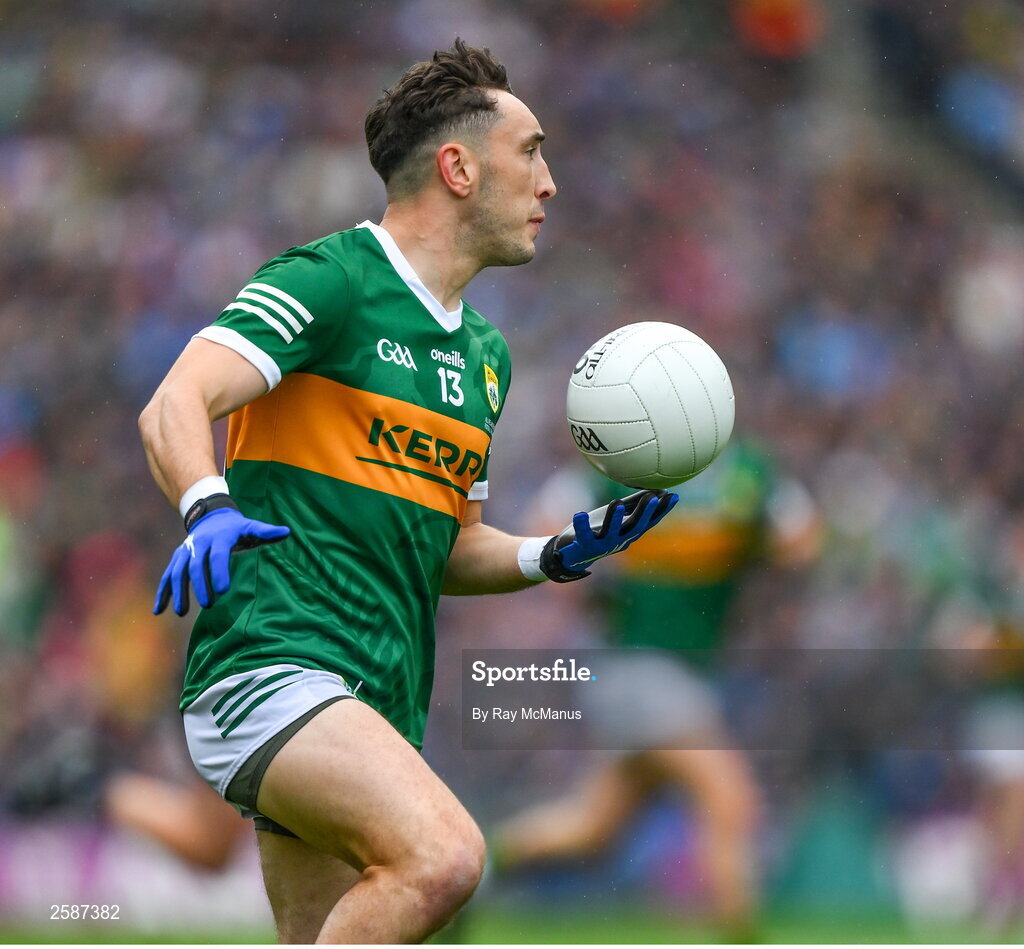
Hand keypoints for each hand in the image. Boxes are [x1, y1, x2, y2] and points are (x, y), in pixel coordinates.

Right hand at [154, 507, 289, 615]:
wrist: (211, 515)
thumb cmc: (236, 527)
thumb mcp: (251, 527)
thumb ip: (266, 532)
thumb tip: (287, 532)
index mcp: (218, 538)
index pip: (218, 556)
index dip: (219, 572)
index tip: (223, 590)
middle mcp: (198, 544)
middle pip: (196, 566)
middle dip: (201, 586)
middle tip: (209, 605)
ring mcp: (185, 551)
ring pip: (178, 572)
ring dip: (178, 592)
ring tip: (182, 612)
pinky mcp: (177, 558)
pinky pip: (168, 575)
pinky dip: (163, 592)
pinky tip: (159, 610)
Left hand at [538, 489, 677, 581]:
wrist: (572, 554)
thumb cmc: (598, 530)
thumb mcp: (617, 516)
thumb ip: (634, 504)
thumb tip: (659, 489)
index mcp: (628, 533)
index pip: (649, 521)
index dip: (662, 510)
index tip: (673, 496)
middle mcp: (619, 540)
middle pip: (634, 527)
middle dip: (643, 513)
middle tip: (652, 497)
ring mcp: (602, 545)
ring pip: (610, 533)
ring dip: (614, 519)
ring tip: (616, 502)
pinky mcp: (584, 546)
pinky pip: (583, 535)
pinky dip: (581, 525)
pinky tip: (580, 514)